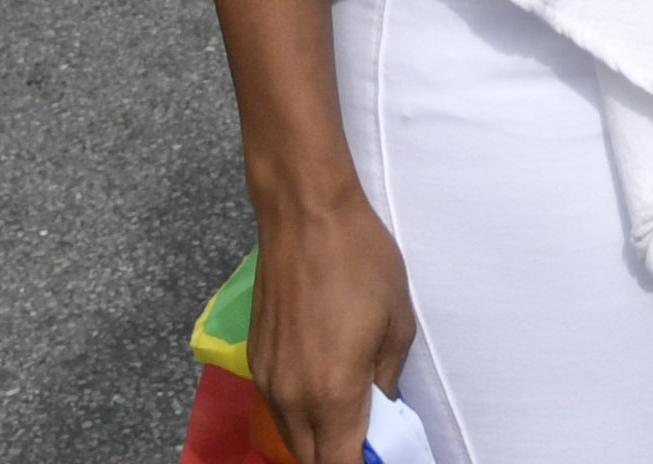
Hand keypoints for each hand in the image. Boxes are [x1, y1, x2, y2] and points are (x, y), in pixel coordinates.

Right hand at [244, 174, 416, 463]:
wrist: (304, 214)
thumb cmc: (360, 262)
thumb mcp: (396, 324)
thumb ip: (386, 382)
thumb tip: (380, 410)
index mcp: (331, 396)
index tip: (379, 454)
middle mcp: (291, 398)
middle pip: (310, 459)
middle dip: (338, 456)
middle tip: (369, 437)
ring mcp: (267, 380)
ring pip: (291, 436)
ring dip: (318, 438)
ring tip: (350, 413)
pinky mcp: (255, 358)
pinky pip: (279, 405)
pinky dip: (300, 412)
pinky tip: (323, 385)